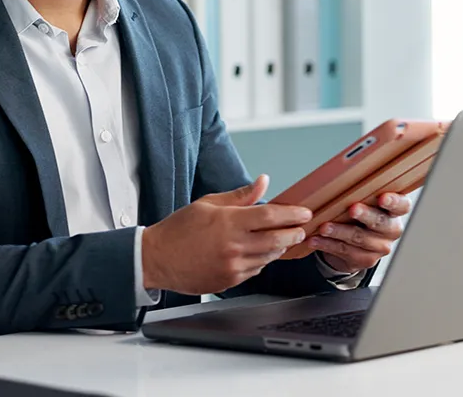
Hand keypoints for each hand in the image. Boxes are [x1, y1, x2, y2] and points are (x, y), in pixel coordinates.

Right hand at [142, 174, 311, 294]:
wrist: (157, 259)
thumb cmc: (179, 229)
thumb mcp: (207, 204)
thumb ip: (240, 196)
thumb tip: (262, 182)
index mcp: (228, 222)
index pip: (270, 215)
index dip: (292, 213)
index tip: (304, 212)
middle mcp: (234, 246)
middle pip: (277, 239)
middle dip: (294, 233)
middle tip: (302, 228)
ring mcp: (233, 266)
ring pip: (269, 256)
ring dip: (280, 247)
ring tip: (284, 238)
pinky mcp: (230, 281)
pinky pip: (256, 269)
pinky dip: (263, 259)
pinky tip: (260, 251)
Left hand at [310, 193, 410, 274]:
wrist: (355, 244)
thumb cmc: (359, 216)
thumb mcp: (364, 202)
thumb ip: (361, 193)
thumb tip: (341, 176)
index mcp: (394, 211)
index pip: (402, 205)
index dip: (394, 202)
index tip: (382, 198)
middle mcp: (391, 229)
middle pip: (380, 222)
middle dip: (365, 215)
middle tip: (352, 209)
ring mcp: (380, 246)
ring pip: (359, 238)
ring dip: (339, 231)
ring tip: (324, 227)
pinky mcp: (366, 259)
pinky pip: (345, 251)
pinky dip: (328, 244)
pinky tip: (316, 239)